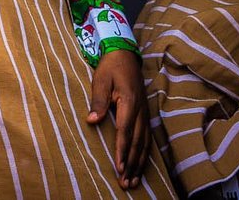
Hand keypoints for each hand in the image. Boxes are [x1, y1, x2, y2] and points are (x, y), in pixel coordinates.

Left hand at [86, 48, 150, 189]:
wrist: (124, 55)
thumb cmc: (110, 67)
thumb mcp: (100, 80)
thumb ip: (97, 100)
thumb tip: (92, 120)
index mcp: (129, 102)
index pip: (125, 132)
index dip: (122, 151)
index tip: (119, 168)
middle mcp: (140, 110)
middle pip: (137, 142)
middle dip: (132, 164)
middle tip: (126, 183)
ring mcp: (144, 113)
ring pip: (144, 143)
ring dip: (139, 163)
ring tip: (133, 181)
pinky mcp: (145, 114)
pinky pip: (147, 138)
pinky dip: (144, 154)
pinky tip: (141, 165)